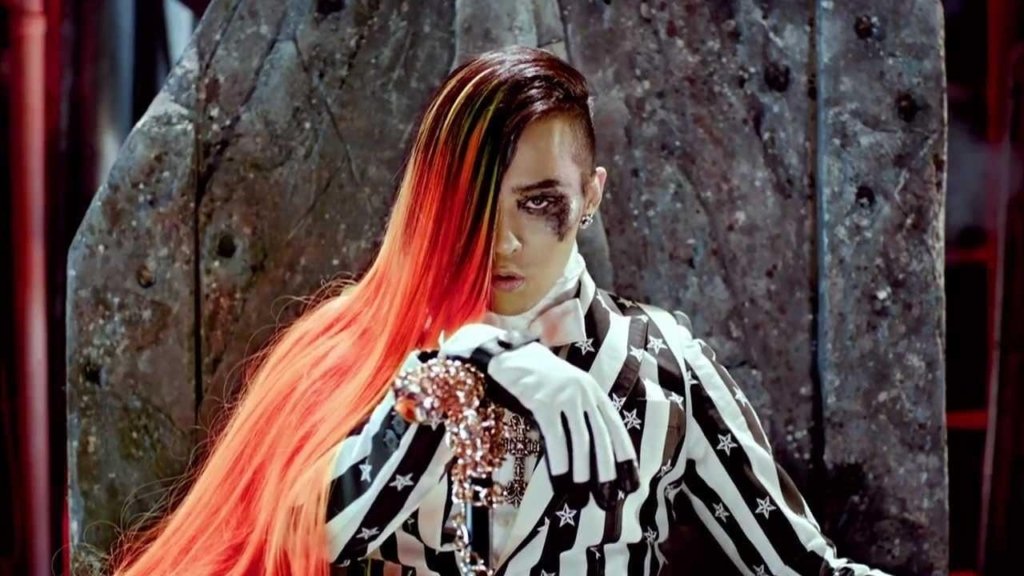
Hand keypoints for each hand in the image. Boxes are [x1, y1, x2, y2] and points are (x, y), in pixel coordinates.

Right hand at [440, 324, 639, 508]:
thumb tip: (591, 455)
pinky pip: (555, 437)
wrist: (509, 357)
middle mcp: (583, 392)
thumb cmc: (538, 380)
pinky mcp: (543, 401)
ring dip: (583, 472)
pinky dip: (559, 462)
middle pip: (601, 437)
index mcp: (593, 391)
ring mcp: (564, 395)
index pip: (615, 427)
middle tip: (608, 498)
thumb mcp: (567, 392)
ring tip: (582, 497)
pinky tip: (560, 481)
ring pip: (580, 440)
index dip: (625, 456)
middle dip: (606, 471)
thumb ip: (581, 415)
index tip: (630, 482)